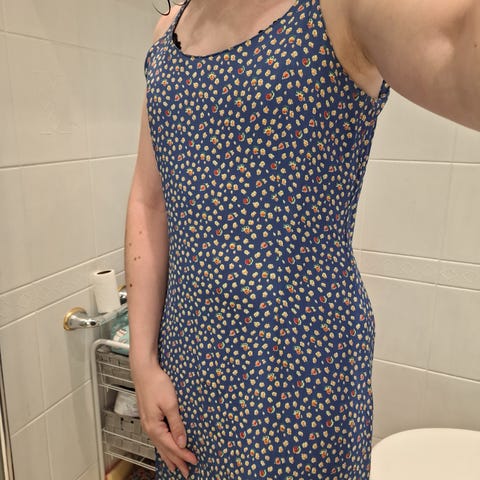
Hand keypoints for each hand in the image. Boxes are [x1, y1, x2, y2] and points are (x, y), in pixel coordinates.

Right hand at [131, 359, 197, 477]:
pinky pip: (157, 438)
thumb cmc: (157, 384)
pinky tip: (165, 448)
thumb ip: (177, 424)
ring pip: (160, 445)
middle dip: (177, 460)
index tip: (194, 461)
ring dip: (169, 456)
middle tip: (187, 471)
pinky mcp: (149, 418)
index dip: (183, 455)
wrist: (144, 371)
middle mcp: (150, 428)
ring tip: (175, 467)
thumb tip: (182, 442)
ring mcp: (148, 424)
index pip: (172, 446)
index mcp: (155, 426)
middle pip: (165, 449)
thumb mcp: (171, 403)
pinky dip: (163, 447)